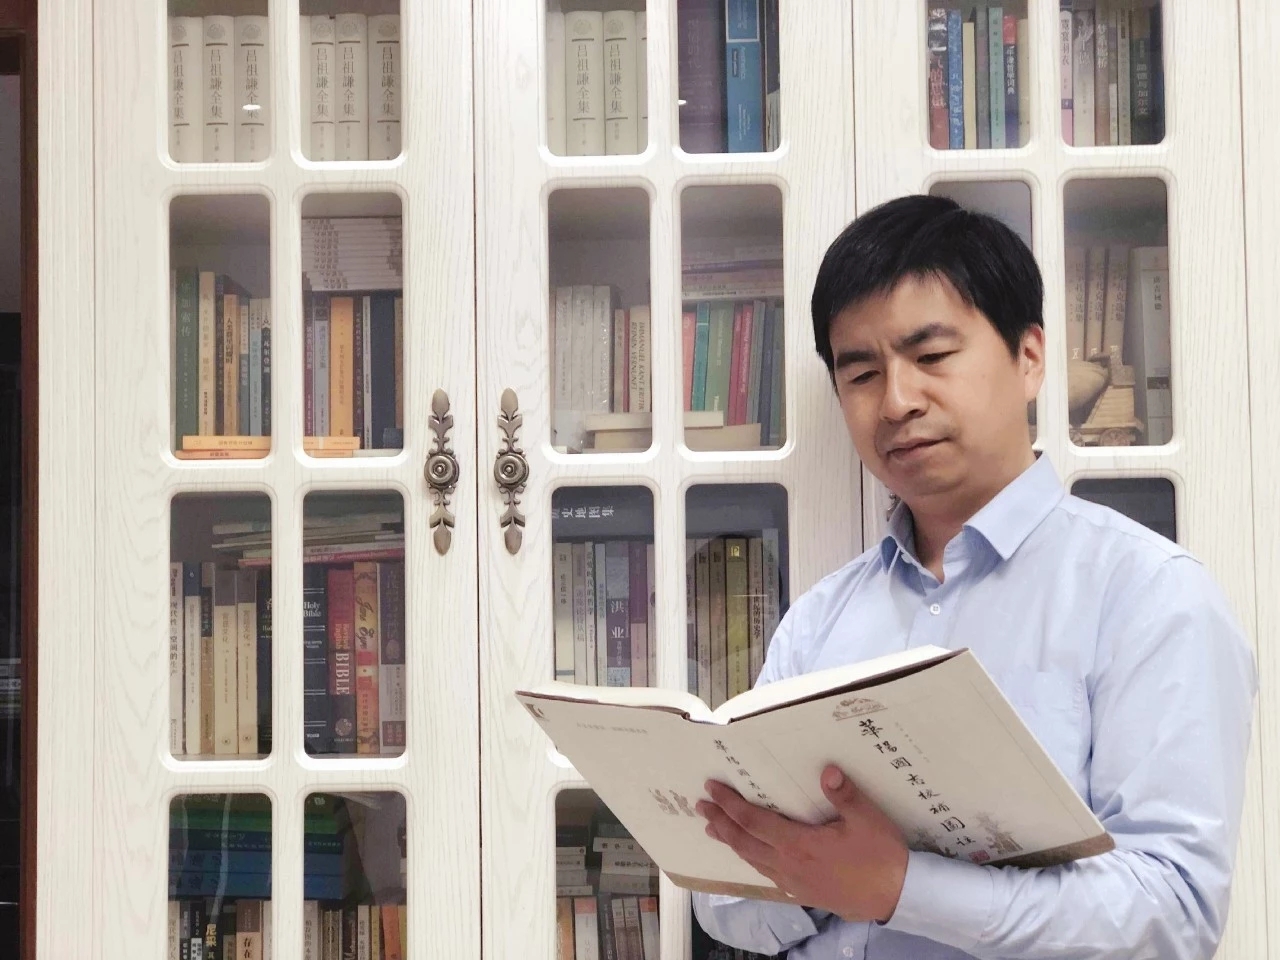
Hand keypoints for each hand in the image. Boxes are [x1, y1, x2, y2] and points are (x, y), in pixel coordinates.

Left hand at [696, 764, 908, 923]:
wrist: (898, 897)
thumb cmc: (882, 857)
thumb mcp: (867, 820)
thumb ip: (845, 795)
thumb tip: (826, 770)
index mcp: (799, 845)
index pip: (753, 822)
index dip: (730, 806)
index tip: (712, 790)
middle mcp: (790, 865)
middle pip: (745, 842)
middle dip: (721, 823)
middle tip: (701, 808)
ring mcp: (795, 882)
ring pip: (753, 860)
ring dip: (732, 842)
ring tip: (715, 831)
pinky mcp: (805, 893)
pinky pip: (768, 874)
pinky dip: (752, 860)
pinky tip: (752, 857)